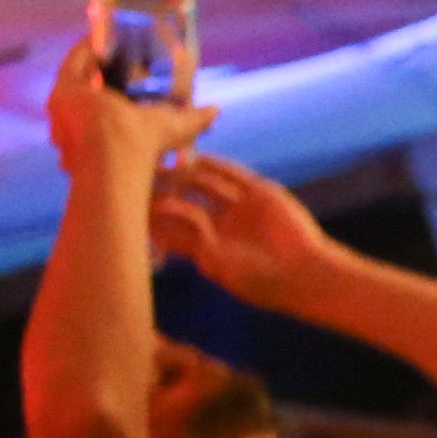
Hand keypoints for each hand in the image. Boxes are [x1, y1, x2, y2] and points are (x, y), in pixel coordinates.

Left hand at [44, 38, 211, 191]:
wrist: (112, 186)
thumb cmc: (130, 141)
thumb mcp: (165, 124)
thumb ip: (190, 117)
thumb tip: (215, 111)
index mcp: (70, 88)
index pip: (78, 56)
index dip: (96, 45)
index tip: (111, 42)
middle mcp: (59, 110)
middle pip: (74, 84)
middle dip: (96, 78)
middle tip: (119, 74)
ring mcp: (59, 136)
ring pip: (75, 112)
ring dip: (93, 108)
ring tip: (118, 107)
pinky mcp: (66, 159)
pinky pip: (78, 137)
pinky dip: (94, 133)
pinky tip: (114, 138)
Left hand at [148, 155, 341, 313]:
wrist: (303, 274)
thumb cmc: (258, 280)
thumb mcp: (214, 264)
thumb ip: (187, 241)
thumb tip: (156, 223)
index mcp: (204, 244)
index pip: (171, 220)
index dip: (154, 207)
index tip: (133, 196)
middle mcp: (218, 222)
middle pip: (184, 195)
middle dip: (167, 184)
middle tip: (147, 170)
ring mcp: (238, 206)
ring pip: (205, 182)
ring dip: (188, 171)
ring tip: (171, 161)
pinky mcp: (260, 193)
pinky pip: (234, 173)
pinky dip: (218, 165)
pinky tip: (201, 158)